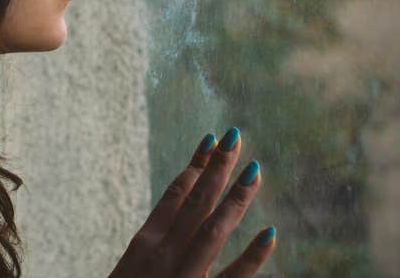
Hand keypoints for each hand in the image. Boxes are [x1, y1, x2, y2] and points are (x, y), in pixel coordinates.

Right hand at [109, 127, 274, 276]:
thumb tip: (167, 236)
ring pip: (212, 228)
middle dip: (217, 167)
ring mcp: (181, 275)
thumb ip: (152, 255)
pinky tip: (270, 233)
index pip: (174, 195)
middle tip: (236, 135)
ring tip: (254, 168)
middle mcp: (162, 253)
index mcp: (143, 245)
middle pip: (195, 201)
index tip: (211, 141)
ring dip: (235, 197)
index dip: (195, 166)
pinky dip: (252, 257)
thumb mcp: (129, 275)